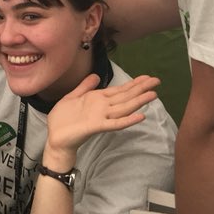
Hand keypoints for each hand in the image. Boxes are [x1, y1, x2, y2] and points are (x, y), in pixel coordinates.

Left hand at [45, 73, 160, 159]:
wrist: (55, 137)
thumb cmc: (63, 119)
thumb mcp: (72, 97)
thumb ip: (85, 87)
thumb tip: (96, 75)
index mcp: (98, 99)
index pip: (119, 90)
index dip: (133, 83)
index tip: (147, 76)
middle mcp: (103, 107)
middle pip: (125, 96)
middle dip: (141, 88)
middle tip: (157, 80)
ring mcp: (102, 117)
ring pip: (124, 107)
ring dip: (139, 101)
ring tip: (153, 94)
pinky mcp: (96, 126)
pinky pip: (115, 124)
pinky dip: (127, 120)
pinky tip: (140, 117)